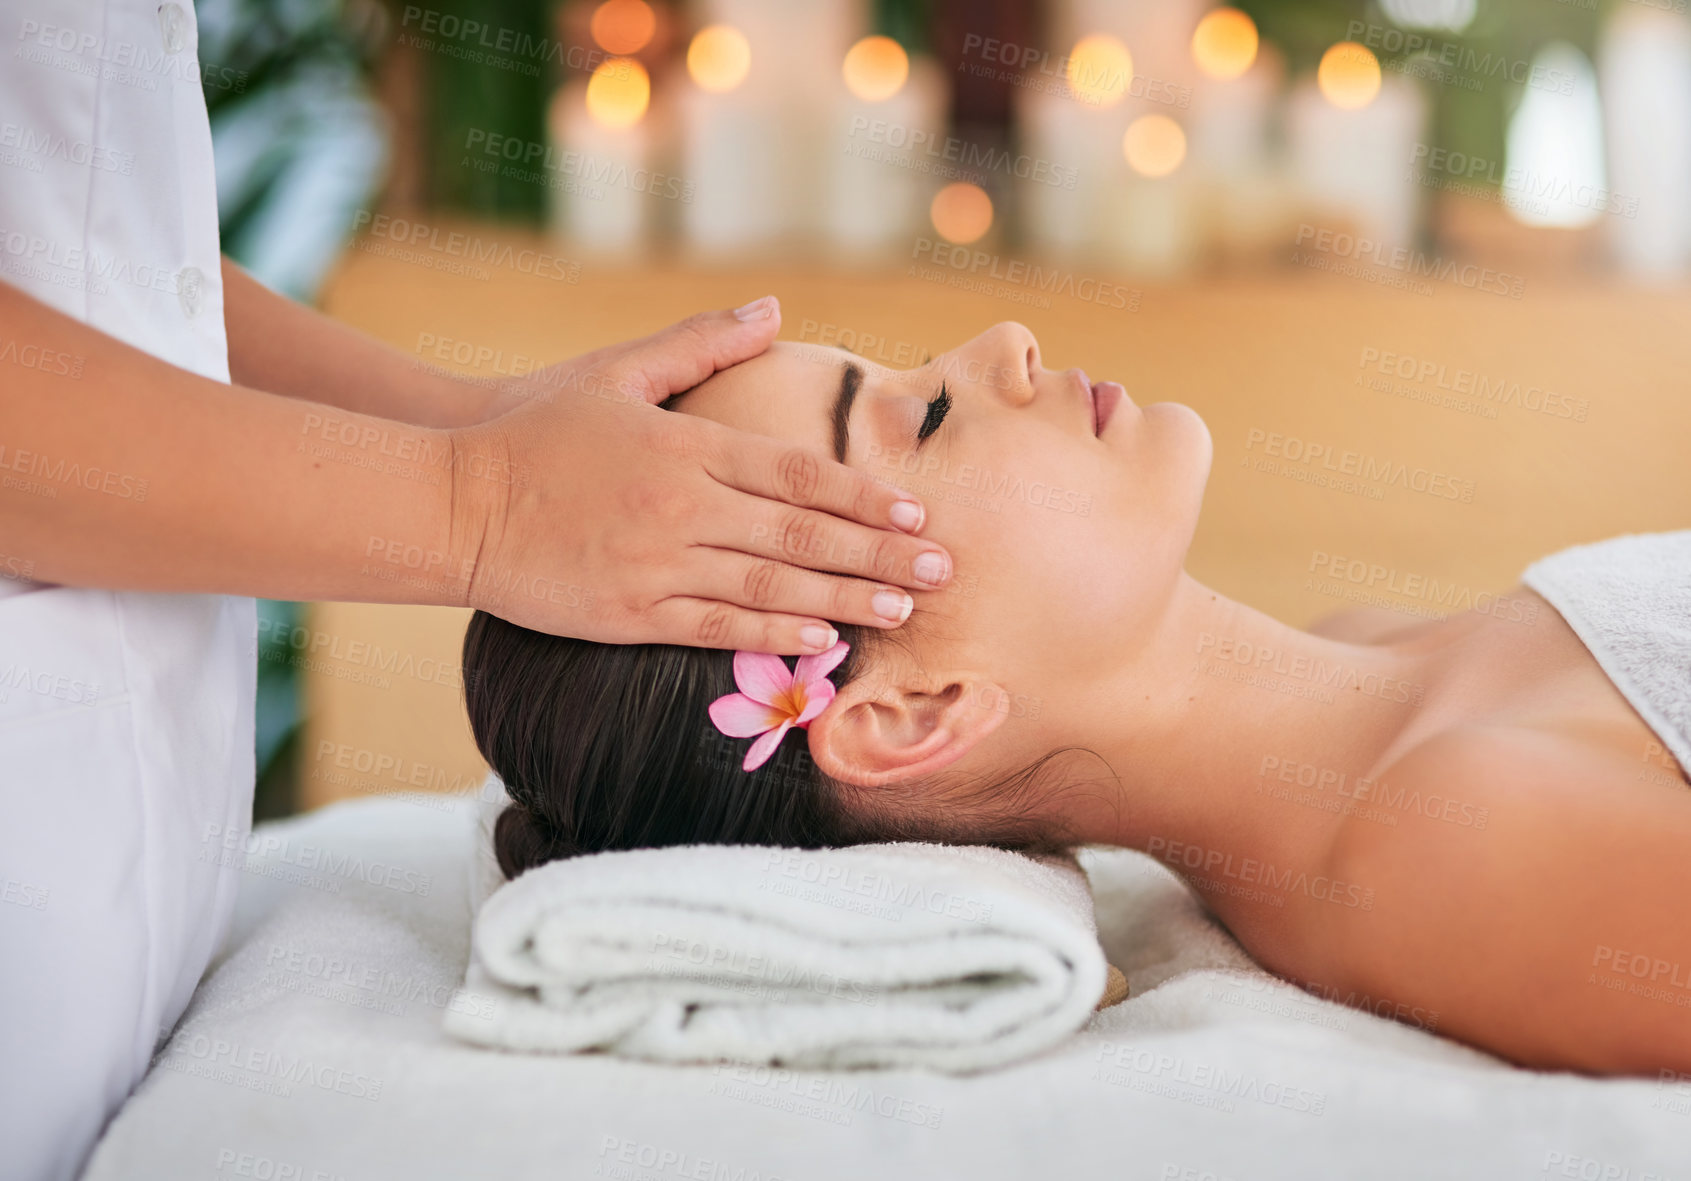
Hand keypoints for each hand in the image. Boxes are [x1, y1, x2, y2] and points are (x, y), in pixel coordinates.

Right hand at [447, 297, 953, 653]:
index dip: (863, 499)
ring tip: (903, 611)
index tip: (916, 515)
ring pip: (771, 587)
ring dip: (846, 600)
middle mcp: (682, 505)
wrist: (449, 500)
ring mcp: (657, 563)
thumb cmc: (534, 429)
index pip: (797, 473)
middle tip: (943, 572)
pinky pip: (715, 628)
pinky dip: (774, 637)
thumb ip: (699, 343)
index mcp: (686, 445)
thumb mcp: (616, 369)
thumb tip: (772, 306)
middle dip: (881, 555)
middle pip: (802, 536)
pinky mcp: (628, 612)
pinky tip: (823, 642)